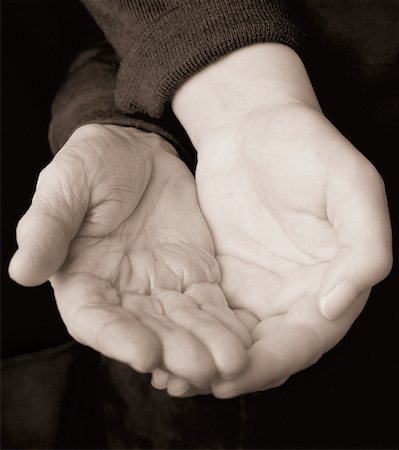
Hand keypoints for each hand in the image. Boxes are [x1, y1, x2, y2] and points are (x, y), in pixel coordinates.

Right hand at [9, 124, 250, 390]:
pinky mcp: (194, 275)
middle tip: (202, 368)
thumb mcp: (65, 185)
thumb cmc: (92, 164)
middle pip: (148, 331)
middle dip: (175, 351)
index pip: (97, 321)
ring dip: (207, 345)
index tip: (145, 354)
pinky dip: (225, 322)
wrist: (137, 150)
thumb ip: (48, 226)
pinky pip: (210, 304)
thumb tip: (23, 270)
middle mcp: (123, 295)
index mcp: (84, 281)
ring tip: (232, 361)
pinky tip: (244, 338)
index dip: (119, 339)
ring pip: (184, 325)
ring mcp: (161, 288)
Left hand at [172, 43, 391, 396]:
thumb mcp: (351, 186)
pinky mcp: (222, 276)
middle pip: (264, 351)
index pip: (305, 340)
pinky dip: (186, 331)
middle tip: (185, 382)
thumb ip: (363, 244)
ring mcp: (255, 288)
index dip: (271, 363)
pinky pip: (205, 313)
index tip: (232, 377)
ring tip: (164, 374)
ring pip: (231, 340)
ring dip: (202, 360)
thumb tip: (337, 304)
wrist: (254, 126)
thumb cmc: (308, 148)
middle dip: (227, 373)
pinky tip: (159, 340)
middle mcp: (294, 295)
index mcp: (332, 282)